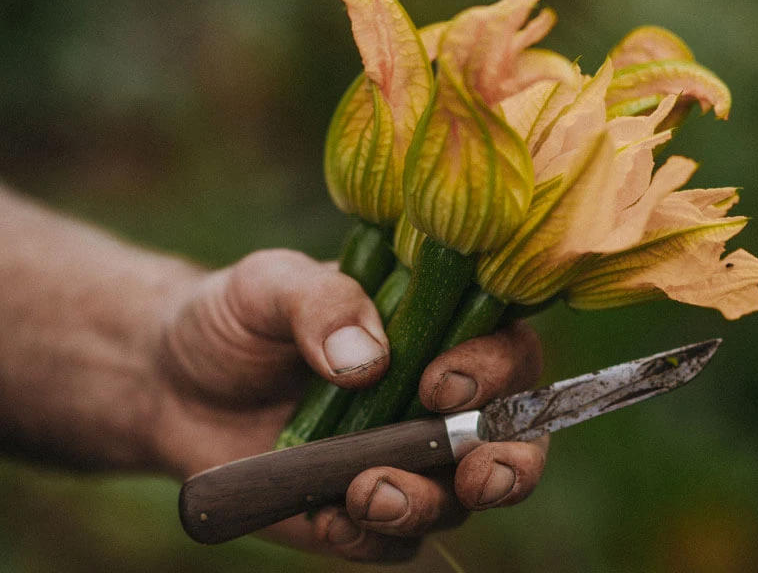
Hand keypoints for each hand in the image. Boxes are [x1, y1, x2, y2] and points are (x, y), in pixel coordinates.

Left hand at [153, 249, 546, 560]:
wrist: (173, 385)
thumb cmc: (236, 320)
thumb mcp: (269, 285)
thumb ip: (322, 302)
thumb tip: (367, 361)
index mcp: (438, 332)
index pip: (506, 350)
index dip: (494, 372)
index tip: (438, 384)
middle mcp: (439, 404)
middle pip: (513, 439)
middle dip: (509, 463)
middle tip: (476, 476)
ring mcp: (405, 463)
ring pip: (457, 502)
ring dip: (423, 504)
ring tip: (362, 494)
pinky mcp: (365, 514)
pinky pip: (393, 544)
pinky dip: (370, 538)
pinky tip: (328, 518)